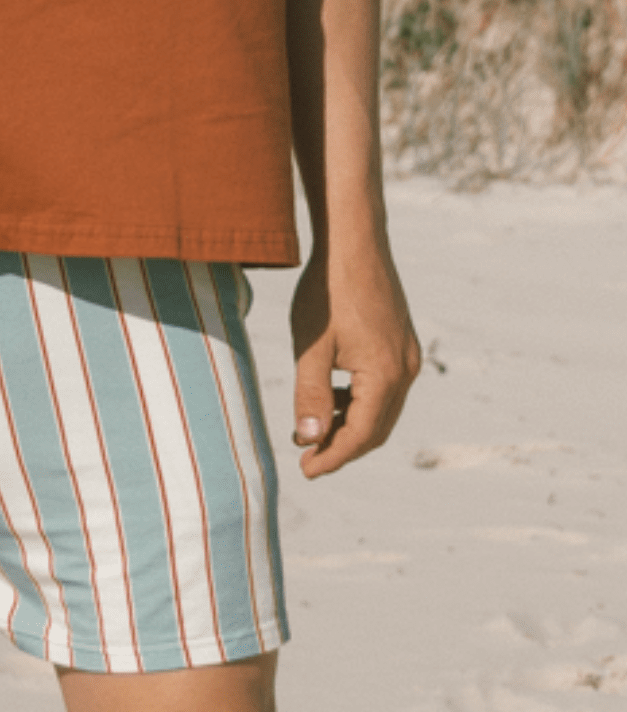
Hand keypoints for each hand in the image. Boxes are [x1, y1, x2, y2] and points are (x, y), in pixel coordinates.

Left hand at [289, 239, 419, 478]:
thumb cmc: (327, 290)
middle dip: (343, 446)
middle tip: (308, 459)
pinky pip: (383, 386)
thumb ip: (311, 395)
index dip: (332, 457)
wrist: (352, 241)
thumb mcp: (312, 346)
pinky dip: (358, 400)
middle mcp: (405, 369)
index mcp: (386, 376)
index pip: (361, 436)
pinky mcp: (400, 340)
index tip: (305, 471)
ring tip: (312, 431)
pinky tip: (331, 396)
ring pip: (381, 408)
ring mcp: (406, 354)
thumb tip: (311, 440)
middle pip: (377, 428)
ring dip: (350, 424)